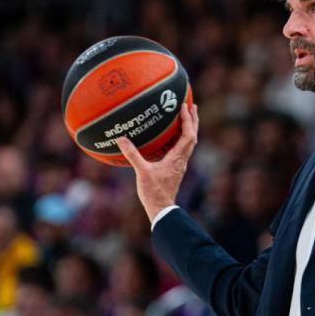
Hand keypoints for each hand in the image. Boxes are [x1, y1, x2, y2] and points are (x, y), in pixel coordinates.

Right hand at [117, 103, 198, 221]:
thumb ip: (132, 154)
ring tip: (186, 117)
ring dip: (189, 129)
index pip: (188, 135)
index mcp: (177, 158)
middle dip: (193, 120)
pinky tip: (173, 137)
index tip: (185, 106)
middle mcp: (182, 160)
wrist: (161, 209)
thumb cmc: (154, 192)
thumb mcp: (141, 172)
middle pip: (193, 136)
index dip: (188, 120)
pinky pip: (182, 149)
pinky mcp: (175, 169)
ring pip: (189, 143)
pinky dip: (181, 139)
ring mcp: (180, 165)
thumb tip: (121, 139)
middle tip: (191, 106)